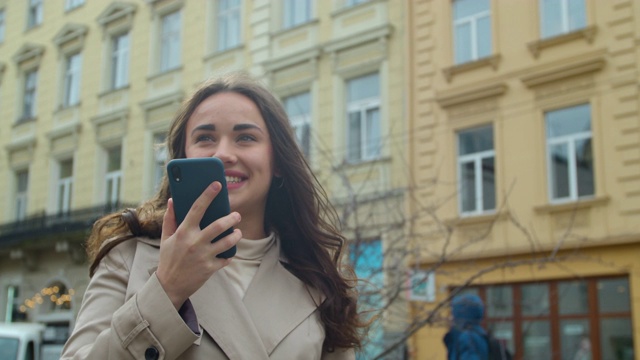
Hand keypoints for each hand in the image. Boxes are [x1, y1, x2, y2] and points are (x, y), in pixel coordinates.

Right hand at [156, 181, 241, 308]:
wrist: (169, 287)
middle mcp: (194, 243)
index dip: (208, 194)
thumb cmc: (168, 259)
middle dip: (231, 218)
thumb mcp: (165, 238)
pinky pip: (226, 259)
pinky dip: (229, 255)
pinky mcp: (210, 268)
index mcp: (183, 232)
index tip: (217, 185)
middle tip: (237, 215)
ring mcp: (203, 256)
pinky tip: (228, 253)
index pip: (197, 208)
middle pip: (219, 225)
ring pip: (227, 242)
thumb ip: (169, 219)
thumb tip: (172, 200)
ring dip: (236, 235)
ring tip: (237, 232)